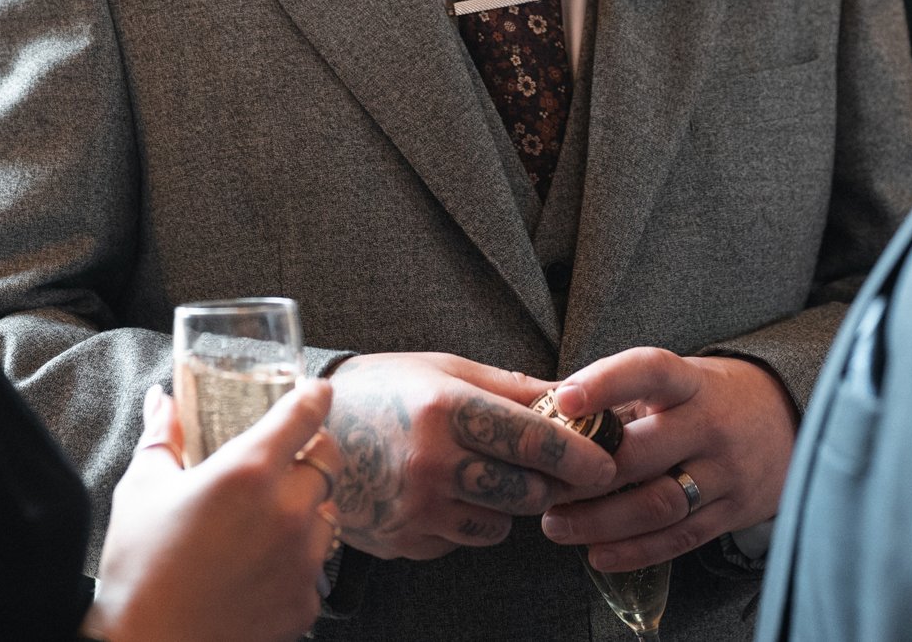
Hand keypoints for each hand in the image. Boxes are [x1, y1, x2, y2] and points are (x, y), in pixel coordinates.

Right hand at [89, 380, 339, 641]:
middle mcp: (286, 510)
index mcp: (247, 471)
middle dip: (313, 451)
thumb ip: (162, 436)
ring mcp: (301, 559)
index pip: (305, 413)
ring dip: (307, 508)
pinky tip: (261, 565)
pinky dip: (297, 559)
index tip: (316, 391)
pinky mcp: (305, 601)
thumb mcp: (142, 488)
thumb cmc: (139, 568)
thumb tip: (162, 401)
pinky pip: (315, 566)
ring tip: (268, 519)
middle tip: (288, 458)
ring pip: (328, 514)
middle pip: (328, 460)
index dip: (314, 395)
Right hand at [321, 352, 619, 559]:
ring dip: (505, 505)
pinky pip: (460, 541)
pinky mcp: (403, 540)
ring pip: (498, 525)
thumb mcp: (441, 369)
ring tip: (481, 475)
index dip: (579, 455)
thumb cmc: (379, 390)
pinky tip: (444, 494)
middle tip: (541, 467)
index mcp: (445, 409)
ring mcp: (415, 508)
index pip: (534, 440)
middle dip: (544, 482)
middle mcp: (431, 462)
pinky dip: (465, 523)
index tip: (604, 463)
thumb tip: (569, 393)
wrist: (308, 434)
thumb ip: (508, 387)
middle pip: (525, 491)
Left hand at [538, 349, 796, 572]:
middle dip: (586, 475)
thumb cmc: (707, 399)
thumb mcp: (677, 382)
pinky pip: (679, 539)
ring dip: (600, 521)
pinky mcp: (732, 512)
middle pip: (644, 452)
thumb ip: (622, 398)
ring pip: (657, 504)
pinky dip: (635, 551)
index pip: (650, 371)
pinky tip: (598, 554)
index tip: (565, 400)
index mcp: (692, 382)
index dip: (607, 382)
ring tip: (556, 525)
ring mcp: (725, 472)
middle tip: (542, 486)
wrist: (786, 422)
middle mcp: (712, 425)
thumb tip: (544, 413)